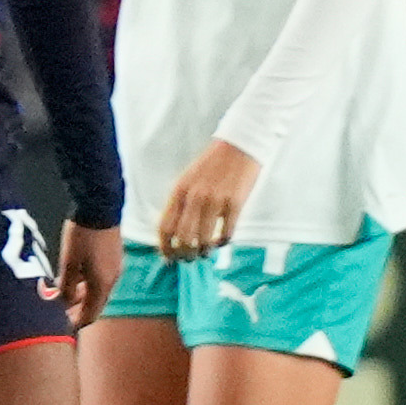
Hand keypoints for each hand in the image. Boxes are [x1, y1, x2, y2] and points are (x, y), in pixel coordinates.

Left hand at [56, 223, 122, 330]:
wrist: (100, 206)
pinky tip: (75, 275)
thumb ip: (65, 287)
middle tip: (59, 308)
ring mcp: (115, 268)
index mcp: (102, 285)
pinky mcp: (114, 257)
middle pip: (96, 304)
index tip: (60, 325)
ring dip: (81, 295)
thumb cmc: (82, 236)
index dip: (75, 323)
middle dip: (77, 309)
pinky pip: (101, 278)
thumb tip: (63, 303)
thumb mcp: (68, 263)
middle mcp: (112, 280)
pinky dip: (87, 283)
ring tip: (63, 290)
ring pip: (98, 291)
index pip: (91, 315)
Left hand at [157, 136, 262, 261]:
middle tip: (189, 259)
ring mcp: (216, 200)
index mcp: (180, 191)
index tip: (168, 258)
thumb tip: (176, 232)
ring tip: (205, 253)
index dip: (165, 248)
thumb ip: (181, 202)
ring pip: (204, 240)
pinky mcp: (235, 203)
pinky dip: (223, 242)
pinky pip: (227, 233)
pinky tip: (222, 241)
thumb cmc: (213, 164)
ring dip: (204, 252)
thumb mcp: (189, 179)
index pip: (165, 227)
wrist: (240, 145)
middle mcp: (195, 197)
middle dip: (184, 255)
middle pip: (183, 238)